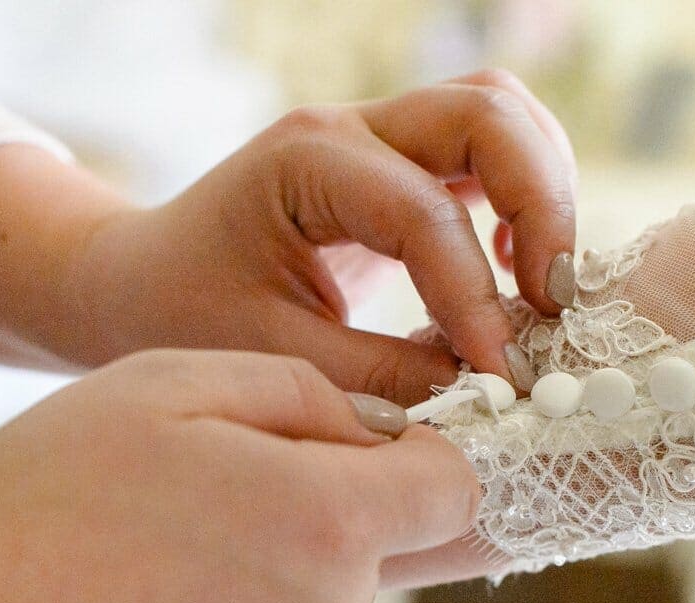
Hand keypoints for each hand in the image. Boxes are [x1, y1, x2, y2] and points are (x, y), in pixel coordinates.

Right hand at [0, 350, 477, 602]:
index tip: (357, 451)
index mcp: (323, 524)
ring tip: (142, 576)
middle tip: (189, 507)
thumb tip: (379, 433)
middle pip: (367, 555)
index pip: (454, 490)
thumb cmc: (37, 502)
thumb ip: (300, 393)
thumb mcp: (162, 384)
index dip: (417, 459)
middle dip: (309, 521)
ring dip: (260, 590)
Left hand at [64, 70, 576, 402]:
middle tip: (555, 303)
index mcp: (304, 164)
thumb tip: (482, 397)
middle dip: (540, 205)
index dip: (474, 296)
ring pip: (498, 114)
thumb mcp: (271, 356)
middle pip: (486, 114)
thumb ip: (379, 378)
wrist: (139, 280)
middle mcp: (349, 131)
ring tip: (544, 285)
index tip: (500, 375)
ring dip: (542, 189)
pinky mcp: (398, 167)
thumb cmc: (185, 313)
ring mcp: (377, 138)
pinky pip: (486, 151)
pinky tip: (513, 271)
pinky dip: (522, 198)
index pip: (422, 213)